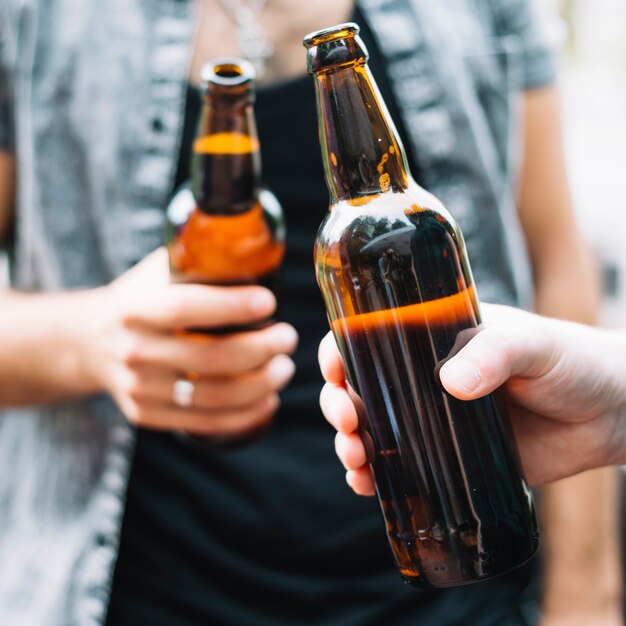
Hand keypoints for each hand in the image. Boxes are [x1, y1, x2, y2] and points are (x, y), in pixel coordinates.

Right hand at [84, 248, 297, 435]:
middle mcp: (134, 351)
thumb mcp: (158, 271)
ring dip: (262, 384)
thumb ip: (197, 259)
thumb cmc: (142, 299)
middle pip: (211, 358)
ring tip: (284, 368)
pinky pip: (205, 422)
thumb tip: (259, 248)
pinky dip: (245, 415)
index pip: (186, 309)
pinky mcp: (147, 414)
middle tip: (288, 337)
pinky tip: (268, 400)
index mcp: (134, 309)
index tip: (270, 302)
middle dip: (263, 349)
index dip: (232, 306)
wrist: (90, 342)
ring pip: (215, 396)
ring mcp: (139, 389)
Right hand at [319, 303, 625, 492]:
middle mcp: (422, 379)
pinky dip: (374, 478)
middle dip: (337, 404)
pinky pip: (398, 468)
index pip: (369, 337)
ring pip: (371, 431)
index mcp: (431, 339)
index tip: (333, 369)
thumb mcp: (532, 343)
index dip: (340, 350)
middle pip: (358, 388)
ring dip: (349, 444)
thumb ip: (495, 353)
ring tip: (354, 457)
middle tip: (347, 420)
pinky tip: (366, 484)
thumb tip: (452, 384)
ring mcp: (431, 420)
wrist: (608, 413)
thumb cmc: (570, 361)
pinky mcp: (447, 459)